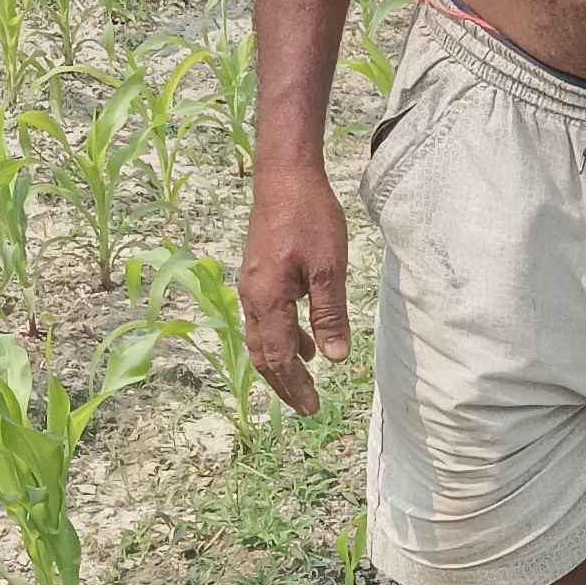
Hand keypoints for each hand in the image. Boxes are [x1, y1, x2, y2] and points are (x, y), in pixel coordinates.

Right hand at [239, 163, 352, 415]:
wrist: (285, 176)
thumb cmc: (309, 217)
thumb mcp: (330, 269)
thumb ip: (330, 316)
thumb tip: (334, 358)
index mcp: (268, 300)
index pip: (279, 358)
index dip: (295, 386)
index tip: (312, 408)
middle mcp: (252, 297)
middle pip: (263, 355)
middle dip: (284, 384)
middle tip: (306, 406)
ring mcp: (252, 285)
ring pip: (262, 338)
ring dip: (283, 362)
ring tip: (307, 380)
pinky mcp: (258, 274)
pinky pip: (266, 318)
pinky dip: (283, 337)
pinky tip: (306, 341)